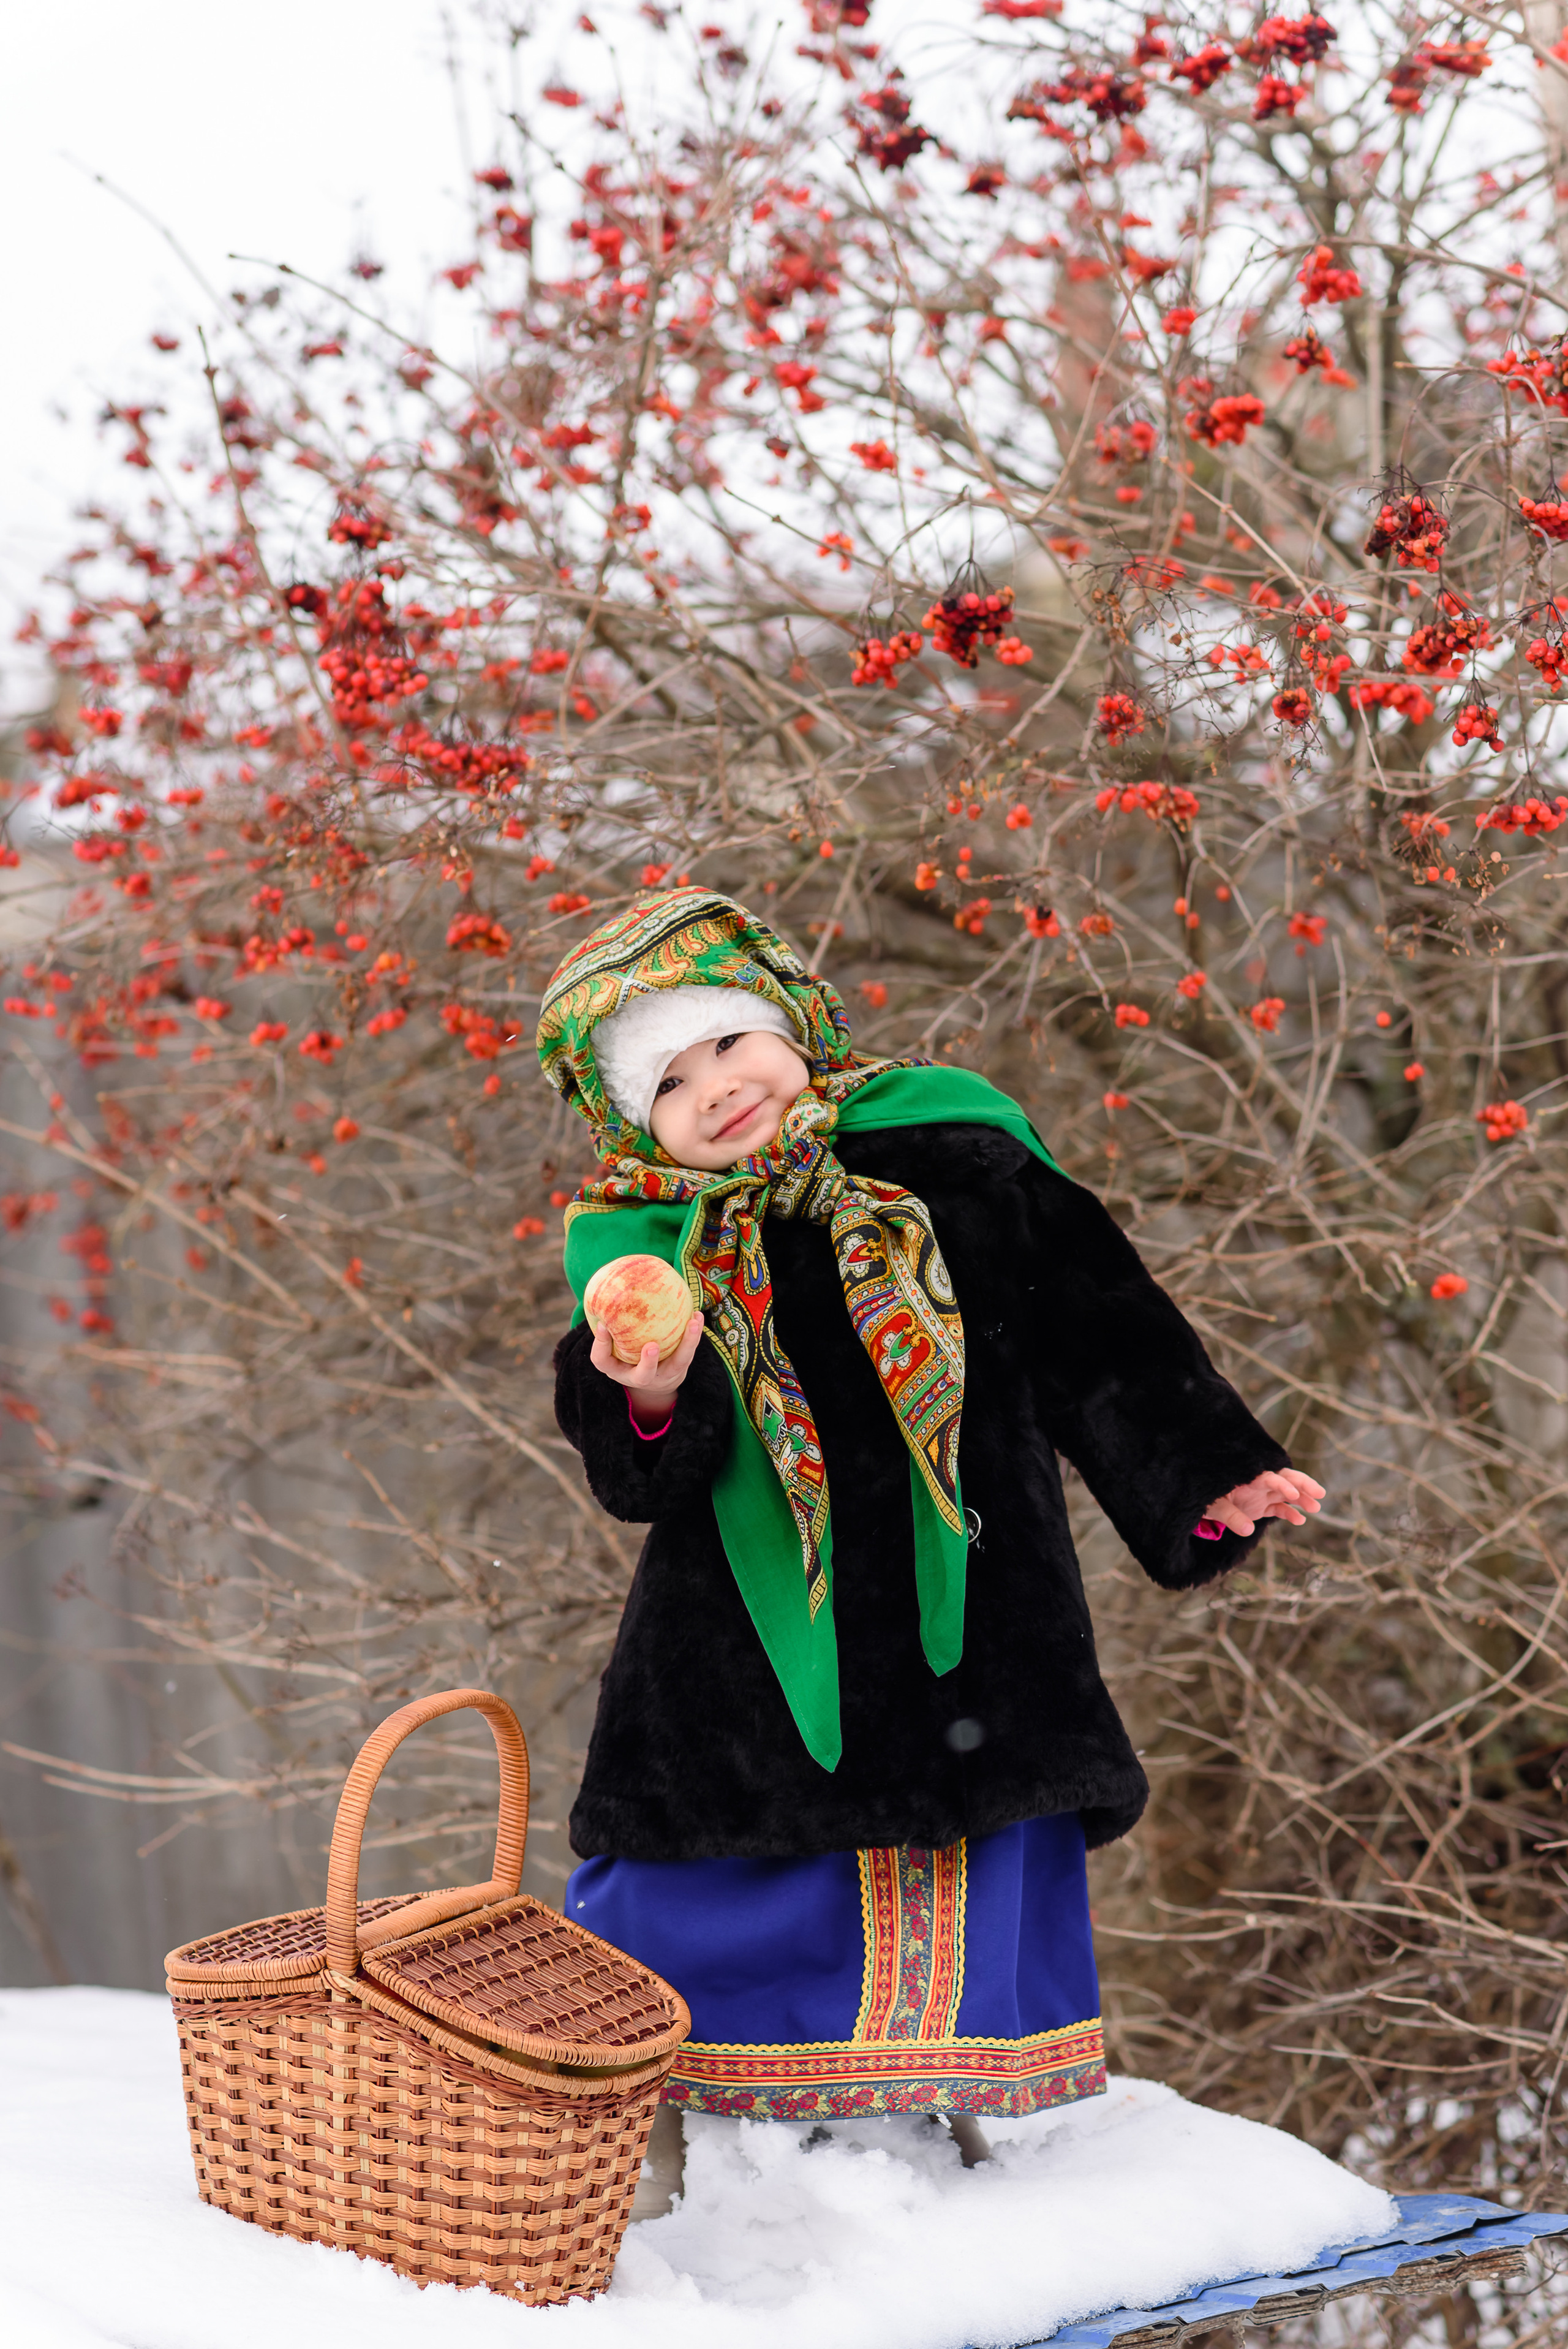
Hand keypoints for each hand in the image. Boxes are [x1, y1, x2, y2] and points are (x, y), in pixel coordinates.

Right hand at [590, 1313, 704, 1429]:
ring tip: (693, 1323)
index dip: (600, 1346)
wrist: (655, 1382)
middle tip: (651, 1346)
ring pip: (677, 1363)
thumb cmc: (628, 1359)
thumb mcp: (614, 1351)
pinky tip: (697, 1316)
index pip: (602, 1362)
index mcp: (618, 1371)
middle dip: (647, 1363)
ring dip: (687, 1343)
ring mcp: (663, 1376)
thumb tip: (603, 1311)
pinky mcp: (680, 1369)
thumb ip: (608, 1335)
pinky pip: (689, 1352)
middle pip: (643, 1376)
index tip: (603, 1326)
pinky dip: (694, 1335)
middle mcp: (640, 1378)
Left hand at [1202, 1467, 1325, 1536]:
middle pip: (1285, 1479)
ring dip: (1301, 1499)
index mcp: (1246, 1478)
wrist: (1197, 1502)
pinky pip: (1278, 1508)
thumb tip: (1248, 1530)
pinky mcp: (1260, 1506)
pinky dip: (1289, 1513)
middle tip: (1320, 1493)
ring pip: (1286, 1493)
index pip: (1268, 1477)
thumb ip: (1230, 1516)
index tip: (1292, 1492)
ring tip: (1316, 1507)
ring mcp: (1260, 1495)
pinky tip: (1300, 1520)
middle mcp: (1257, 1484)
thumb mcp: (1213, 1506)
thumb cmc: (1203, 1497)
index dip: (1281, 1483)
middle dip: (1303, 1484)